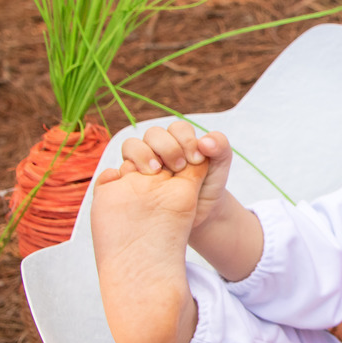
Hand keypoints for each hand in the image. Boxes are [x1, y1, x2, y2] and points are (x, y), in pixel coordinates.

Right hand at [114, 120, 232, 228]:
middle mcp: (159, 148)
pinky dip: (127, 170)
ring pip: (132, 146)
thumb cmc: (208, 186)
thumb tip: (204, 141)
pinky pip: (121, 168)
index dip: (185, 139)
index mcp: (180, 140)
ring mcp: (143, 163)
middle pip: (153, 134)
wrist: (198, 214)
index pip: (177, 128)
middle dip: (166, 146)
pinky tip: (140, 182)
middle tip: (179, 167)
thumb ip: (220, 148)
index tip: (196, 159)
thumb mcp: (220, 167)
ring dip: (142, 154)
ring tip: (155, 171)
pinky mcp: (131, 179)